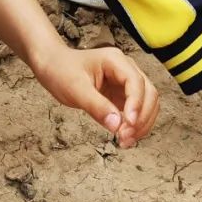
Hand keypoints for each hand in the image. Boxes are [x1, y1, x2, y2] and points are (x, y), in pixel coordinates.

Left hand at [32, 46, 158, 147]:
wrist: (52, 65)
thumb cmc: (61, 71)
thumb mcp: (75, 89)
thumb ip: (97, 107)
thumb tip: (117, 126)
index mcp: (115, 60)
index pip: (136, 82)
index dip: (136, 104)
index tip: (128, 125)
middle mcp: (125, 69)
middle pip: (148, 93)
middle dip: (141, 117)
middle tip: (125, 137)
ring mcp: (125, 82)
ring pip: (147, 103)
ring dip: (141, 123)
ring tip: (125, 141)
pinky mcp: (122, 95)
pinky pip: (136, 110)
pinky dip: (134, 125)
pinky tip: (124, 137)